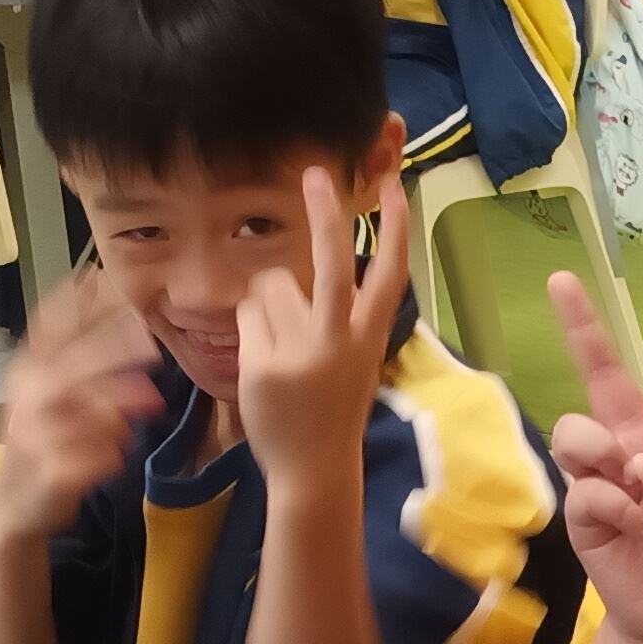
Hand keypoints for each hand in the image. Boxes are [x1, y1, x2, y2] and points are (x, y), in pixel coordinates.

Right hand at [0, 267, 160, 543]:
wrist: (16, 501)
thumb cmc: (47, 436)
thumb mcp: (61, 390)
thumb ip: (90, 357)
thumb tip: (131, 321)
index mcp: (31, 366)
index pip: (49, 323)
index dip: (74, 299)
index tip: (103, 277)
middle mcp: (27, 394)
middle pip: (69, 364)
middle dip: (109, 349)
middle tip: (152, 343)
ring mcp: (33, 433)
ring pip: (80, 411)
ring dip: (115, 404)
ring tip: (151, 402)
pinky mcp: (49, 472)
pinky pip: (89, 457)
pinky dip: (109, 453)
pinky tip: (117, 453)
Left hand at [235, 164, 411, 495]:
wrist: (316, 470)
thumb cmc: (333, 409)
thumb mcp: (354, 360)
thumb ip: (340, 317)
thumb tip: (303, 270)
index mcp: (369, 337)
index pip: (390, 273)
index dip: (395, 227)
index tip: (394, 183)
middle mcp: (339, 340)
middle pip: (333, 263)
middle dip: (325, 213)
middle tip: (314, 173)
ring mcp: (301, 352)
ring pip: (271, 286)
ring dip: (268, 305)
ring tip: (281, 348)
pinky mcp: (264, 364)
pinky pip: (247, 316)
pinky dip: (250, 333)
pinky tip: (264, 366)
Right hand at [546, 266, 642, 643]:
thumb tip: (641, 460)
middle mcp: (642, 446)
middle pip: (606, 376)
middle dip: (583, 327)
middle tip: (562, 279)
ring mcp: (609, 477)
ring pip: (579, 429)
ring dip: (605, 450)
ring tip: (635, 482)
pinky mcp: (585, 512)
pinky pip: (588, 488)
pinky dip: (619, 507)